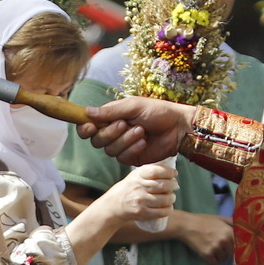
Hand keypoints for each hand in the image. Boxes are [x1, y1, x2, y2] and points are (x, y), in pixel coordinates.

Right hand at [76, 97, 197, 166]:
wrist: (178, 127)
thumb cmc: (158, 112)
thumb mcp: (133, 106)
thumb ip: (111, 110)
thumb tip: (87, 112)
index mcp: (111, 118)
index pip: (88, 126)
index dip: (85, 128)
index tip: (91, 126)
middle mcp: (114, 133)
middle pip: (96, 141)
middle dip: (109, 133)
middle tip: (124, 124)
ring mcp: (122, 147)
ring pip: (109, 150)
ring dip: (125, 140)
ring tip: (141, 131)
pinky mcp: (131, 158)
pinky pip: (122, 158)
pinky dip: (132, 149)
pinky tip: (144, 142)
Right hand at [103, 162, 178, 226]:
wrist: (114, 205)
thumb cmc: (130, 188)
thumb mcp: (136, 175)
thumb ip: (151, 171)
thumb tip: (172, 172)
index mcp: (138, 175)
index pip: (157, 170)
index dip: (169, 171)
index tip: (174, 173)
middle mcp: (139, 187)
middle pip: (164, 185)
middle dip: (173, 185)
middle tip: (175, 186)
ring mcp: (140, 200)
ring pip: (165, 199)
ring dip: (172, 198)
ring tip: (171, 197)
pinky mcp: (142, 213)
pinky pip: (161, 212)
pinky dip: (169, 209)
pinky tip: (169, 207)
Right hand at [174, 210, 235, 262]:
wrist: (187, 225)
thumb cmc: (204, 221)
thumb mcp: (220, 218)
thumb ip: (232, 222)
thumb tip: (244, 226)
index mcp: (229, 231)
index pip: (240, 245)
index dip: (237, 248)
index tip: (234, 249)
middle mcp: (224, 240)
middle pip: (232, 253)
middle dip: (227, 252)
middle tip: (221, 250)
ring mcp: (215, 248)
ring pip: (223, 259)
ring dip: (219, 257)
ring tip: (213, 251)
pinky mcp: (207, 254)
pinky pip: (214, 263)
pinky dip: (212, 261)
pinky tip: (209, 256)